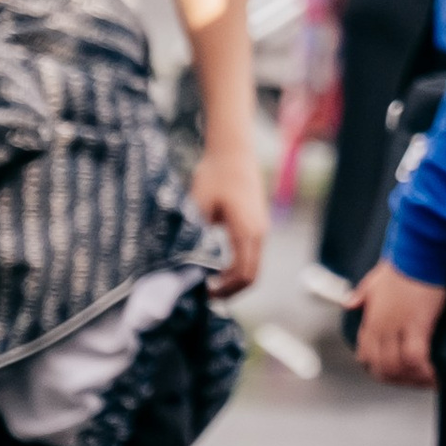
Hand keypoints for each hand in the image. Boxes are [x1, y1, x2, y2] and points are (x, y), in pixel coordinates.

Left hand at [189, 141, 267, 295]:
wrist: (233, 150)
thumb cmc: (215, 175)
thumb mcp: (199, 206)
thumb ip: (196, 236)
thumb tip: (185, 265)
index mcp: (247, 232)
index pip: (243, 274)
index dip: (226, 290)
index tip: (204, 295)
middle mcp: (259, 233)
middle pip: (252, 275)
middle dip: (231, 290)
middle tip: (206, 296)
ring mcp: (261, 228)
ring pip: (252, 265)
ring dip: (233, 278)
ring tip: (209, 283)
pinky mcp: (257, 223)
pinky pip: (251, 253)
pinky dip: (237, 266)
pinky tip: (217, 265)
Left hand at [352, 258, 444, 384]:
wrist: (418, 250)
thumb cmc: (400, 263)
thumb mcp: (374, 279)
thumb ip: (361, 294)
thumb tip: (348, 303)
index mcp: (371, 319)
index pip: (365, 356)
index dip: (378, 369)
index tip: (393, 372)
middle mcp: (381, 327)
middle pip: (381, 367)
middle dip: (396, 379)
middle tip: (413, 382)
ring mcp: (397, 327)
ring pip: (396, 366)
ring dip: (411, 379)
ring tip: (427, 381)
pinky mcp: (417, 324)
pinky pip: (415, 358)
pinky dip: (424, 371)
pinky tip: (435, 377)